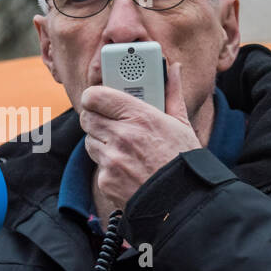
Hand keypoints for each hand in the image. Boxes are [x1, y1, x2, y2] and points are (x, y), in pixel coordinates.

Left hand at [79, 61, 201, 212]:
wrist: (184, 201)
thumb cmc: (183, 160)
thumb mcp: (181, 123)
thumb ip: (172, 93)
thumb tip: (175, 69)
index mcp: (139, 117)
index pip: (95, 96)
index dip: (93, 97)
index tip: (98, 99)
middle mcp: (121, 136)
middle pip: (87, 118)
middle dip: (96, 119)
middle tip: (109, 122)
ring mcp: (111, 160)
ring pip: (90, 142)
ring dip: (101, 143)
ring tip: (123, 148)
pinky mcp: (106, 180)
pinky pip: (98, 167)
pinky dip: (108, 168)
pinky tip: (127, 170)